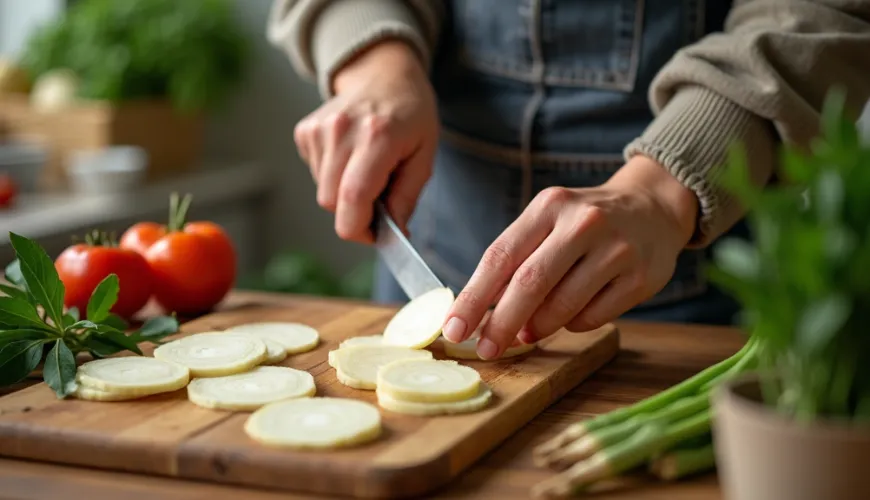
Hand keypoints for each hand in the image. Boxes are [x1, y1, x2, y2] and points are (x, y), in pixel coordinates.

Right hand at [294, 41, 438, 241]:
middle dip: (355, 213)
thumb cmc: (411, 115)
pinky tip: (350, 157)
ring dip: (344, 194)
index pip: (352, 198)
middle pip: (332, 203)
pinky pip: (314, 174)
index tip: (376, 233)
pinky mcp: (305, 131)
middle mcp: (342, 130)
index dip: (360, 228)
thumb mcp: (425, 155)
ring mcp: (319, 129)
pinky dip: (333, 176)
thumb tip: (394, 234)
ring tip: (367, 169)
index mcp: (377, 137)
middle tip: (379, 200)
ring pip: (322, 192)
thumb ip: (407, 197)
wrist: (384, 75)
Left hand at [440, 156, 699, 358]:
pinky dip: (574, 324)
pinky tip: (573, 313)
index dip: (473, 297)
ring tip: (529, 331)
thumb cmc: (585, 222)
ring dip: (538, 327)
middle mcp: (583, 222)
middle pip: (530, 283)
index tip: (454, 329)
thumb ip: (517, 261)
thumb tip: (482, 314)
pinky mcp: (641, 277)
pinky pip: (593, 318)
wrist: (654, 207)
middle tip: (485, 349)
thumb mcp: (548, 222)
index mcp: (550, 206)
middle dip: (501, 323)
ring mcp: (616, 250)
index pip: (501, 256)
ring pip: (563, 307)